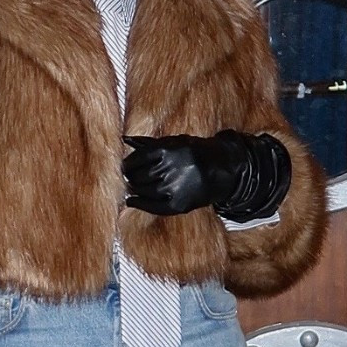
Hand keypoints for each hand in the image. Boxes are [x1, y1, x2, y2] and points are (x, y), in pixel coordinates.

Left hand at [122, 130, 291, 221]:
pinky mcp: (179, 204)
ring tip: (133, 187)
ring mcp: (174, 188)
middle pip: (138, 176)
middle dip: (131, 177)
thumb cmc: (194, 153)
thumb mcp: (174, 142)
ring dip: (134, 189)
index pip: (137, 159)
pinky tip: (131, 201)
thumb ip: (148, 142)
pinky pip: (153, 207)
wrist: (222, 170)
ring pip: (143, 191)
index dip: (128, 164)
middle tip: (129, 177)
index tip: (126, 166)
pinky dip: (139, 204)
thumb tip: (124, 139)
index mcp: (167, 150)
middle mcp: (170, 169)